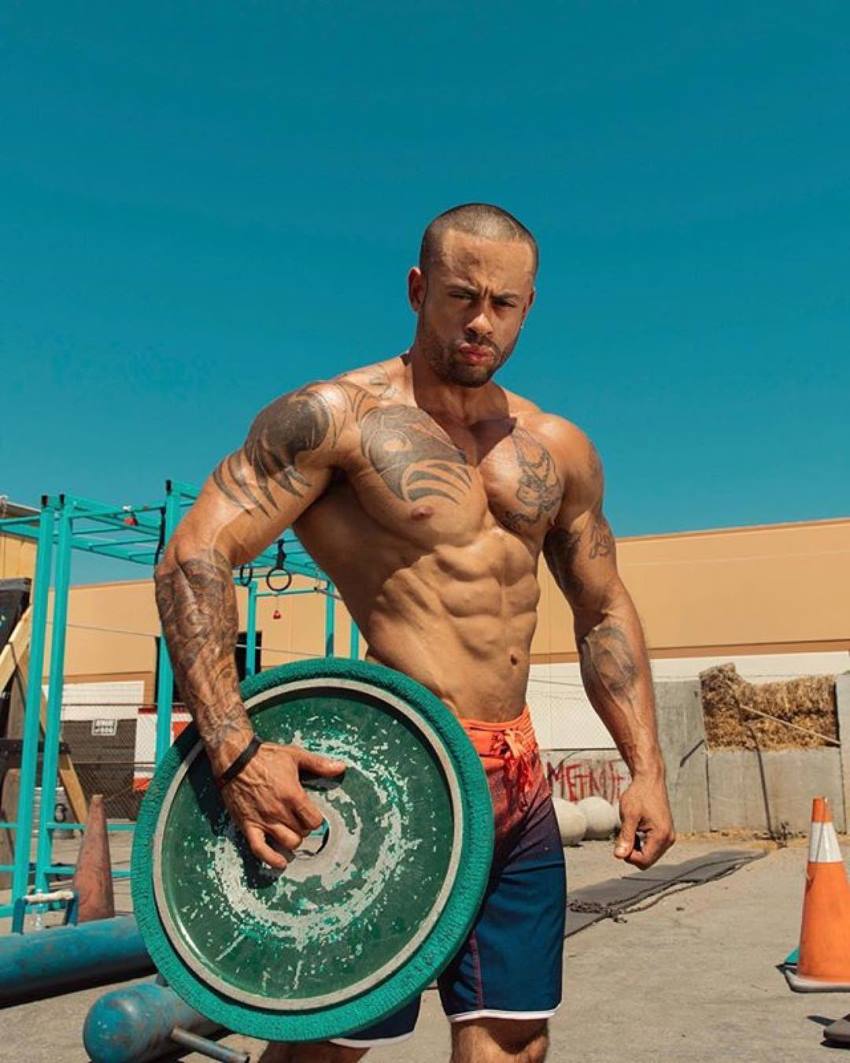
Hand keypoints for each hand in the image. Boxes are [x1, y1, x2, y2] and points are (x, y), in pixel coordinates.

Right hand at [220, 742, 345, 868]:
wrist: (235, 759)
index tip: (312, 814)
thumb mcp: (295, 755)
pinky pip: (260, 849)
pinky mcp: (248, 825)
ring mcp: (263, 820)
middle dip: (304, 828)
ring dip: (293, 840)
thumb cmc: (266, 756)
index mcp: (293, 795)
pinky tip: (280, 863)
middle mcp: (279, 811)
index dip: (315, 819)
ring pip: (287, 843)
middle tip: (300, 819)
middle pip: (302, 832)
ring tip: (291, 832)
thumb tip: (341, 768)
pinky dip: (271, 859)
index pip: (314, 820)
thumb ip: (319, 764)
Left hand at [615, 774, 674, 868]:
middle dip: (633, 853)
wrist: (649, 780)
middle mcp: (668, 838)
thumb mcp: (628, 816)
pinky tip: (636, 830)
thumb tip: (619, 856)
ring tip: (631, 830)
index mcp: (661, 836)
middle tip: (624, 836)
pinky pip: (653, 847)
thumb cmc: (640, 794)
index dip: (629, 856)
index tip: (620, 843)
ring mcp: (668, 836)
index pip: (644, 861)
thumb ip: (625, 838)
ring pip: (650, 855)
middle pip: (648, 861)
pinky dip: (642, 843)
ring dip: (637, 847)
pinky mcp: (665, 832)